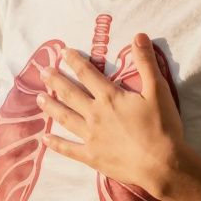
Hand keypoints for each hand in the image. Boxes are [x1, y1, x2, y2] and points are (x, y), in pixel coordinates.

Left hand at [36, 32, 186, 197]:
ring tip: (38, 99)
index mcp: (109, 97)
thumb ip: (146, 62)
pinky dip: (56, 144)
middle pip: (70, 93)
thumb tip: (139, 35)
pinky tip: (44, 138)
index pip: (87, 73)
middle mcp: (95, 114)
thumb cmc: (162, 127)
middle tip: (42, 72)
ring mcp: (91, 137)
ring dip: (51, 107)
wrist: (162, 165)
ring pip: (65, 118)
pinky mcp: (92, 157)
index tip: (62, 52)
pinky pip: (69, 149)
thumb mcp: (158, 90)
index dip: (74, 61)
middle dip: (55, 81)